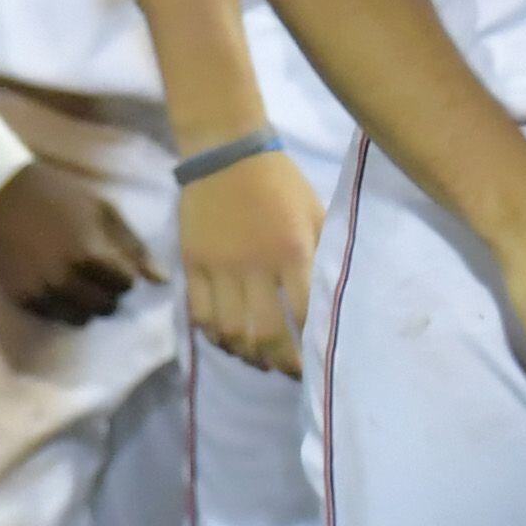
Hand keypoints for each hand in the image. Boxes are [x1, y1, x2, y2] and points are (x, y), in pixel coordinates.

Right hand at [0, 162, 156, 325]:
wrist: (3, 193)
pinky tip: (57, 285)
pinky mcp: (20, 297)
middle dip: (109, 293)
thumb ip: (134, 248)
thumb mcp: (105, 213)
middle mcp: (66, 279)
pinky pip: (52, 316)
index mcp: (91, 255)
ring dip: (86, 304)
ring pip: (80, 318)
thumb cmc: (61, 197)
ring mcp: (41, 291)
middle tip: (97, 274)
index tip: (115, 262)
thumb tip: (163, 280)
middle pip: (106, 306)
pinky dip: (61, 306)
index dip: (125, 274)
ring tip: (78, 282)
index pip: (127, 285)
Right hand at [176, 144, 319, 374]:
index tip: (318, 359)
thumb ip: (323, 253)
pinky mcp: (193, 264)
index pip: (303, 314)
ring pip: (229, 330)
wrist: (226, 153)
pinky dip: (213, 335)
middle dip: (280, 361)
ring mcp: (219, 266)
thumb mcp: (316, 212)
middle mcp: (255, 265)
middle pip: (264, 332)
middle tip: (290, 372)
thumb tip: (332, 295)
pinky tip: (227, 341)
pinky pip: (199, 312)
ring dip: (246, 354)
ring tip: (260, 361)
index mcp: (293, 252)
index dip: (310, 345)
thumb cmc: (280, 182)